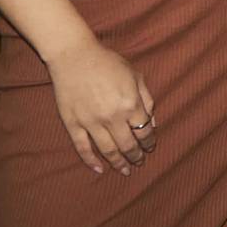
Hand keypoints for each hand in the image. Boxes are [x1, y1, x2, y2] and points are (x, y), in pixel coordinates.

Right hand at [46, 39, 154, 174]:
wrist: (75, 57)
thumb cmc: (108, 63)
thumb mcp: (135, 76)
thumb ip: (147, 99)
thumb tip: (152, 122)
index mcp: (130, 104)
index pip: (144, 131)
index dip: (149, 142)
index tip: (151, 147)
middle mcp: (112, 117)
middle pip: (128, 145)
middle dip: (136, 156)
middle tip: (140, 163)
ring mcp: (91, 123)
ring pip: (108, 150)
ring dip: (118, 163)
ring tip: (126, 170)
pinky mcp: (73, 124)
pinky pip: (82, 148)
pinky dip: (91, 161)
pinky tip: (99, 170)